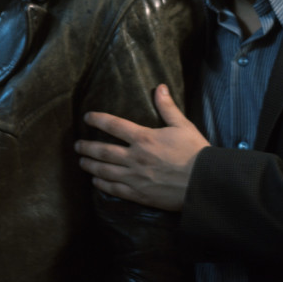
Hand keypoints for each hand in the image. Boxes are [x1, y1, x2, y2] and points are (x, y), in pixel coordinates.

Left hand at [75, 84, 207, 210]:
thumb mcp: (183, 126)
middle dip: (87, 147)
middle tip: (77, 145)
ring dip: (90, 165)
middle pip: (103, 151)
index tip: (87, 118)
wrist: (206, 183)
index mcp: (143, 138)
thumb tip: (160, 87)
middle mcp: (135, 157)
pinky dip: (102, 185)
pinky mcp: (139, 194)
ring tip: (81, 162)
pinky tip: (96, 182)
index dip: (97, 120)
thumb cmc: (196, 152)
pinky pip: (115, 189)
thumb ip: (167, 107)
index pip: (113, 125)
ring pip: (104, 171)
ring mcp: (135, 177)